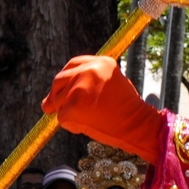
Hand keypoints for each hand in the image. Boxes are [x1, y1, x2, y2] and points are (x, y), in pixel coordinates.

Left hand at [42, 56, 166, 157]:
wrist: (138, 126)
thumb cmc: (126, 109)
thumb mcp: (111, 83)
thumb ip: (89, 80)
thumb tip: (54, 95)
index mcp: (102, 62)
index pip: (73, 65)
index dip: (65, 77)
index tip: (60, 88)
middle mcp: (90, 71)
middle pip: (59, 80)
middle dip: (55, 95)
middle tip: (51, 107)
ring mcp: (80, 88)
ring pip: (58, 100)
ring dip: (66, 111)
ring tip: (89, 118)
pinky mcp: (73, 107)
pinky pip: (62, 117)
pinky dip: (71, 125)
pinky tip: (89, 126)